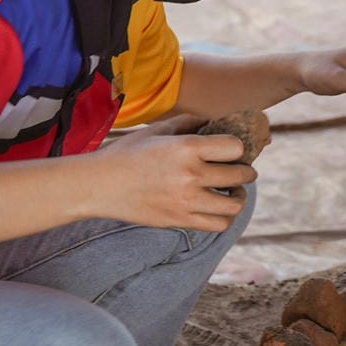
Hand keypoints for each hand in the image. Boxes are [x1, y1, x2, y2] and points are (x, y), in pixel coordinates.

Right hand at [94, 124, 255, 231]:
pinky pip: (218, 224)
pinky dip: (224, 217)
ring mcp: (186, 201)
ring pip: (234, 204)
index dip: (238, 148)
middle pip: (240, 175)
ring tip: (233, 192)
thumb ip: (187, 123)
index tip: (233, 151)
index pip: (235, 148)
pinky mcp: (180, 220)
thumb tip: (211, 122)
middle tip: (242, 171)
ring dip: (239, 197)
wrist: (99, 185)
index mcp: (186, 148)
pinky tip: (218, 208)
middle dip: (246, 172)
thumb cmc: (126, 154)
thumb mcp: (156, 130)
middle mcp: (190, 175)